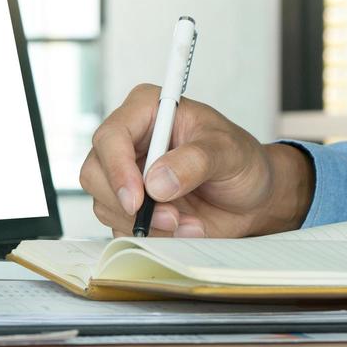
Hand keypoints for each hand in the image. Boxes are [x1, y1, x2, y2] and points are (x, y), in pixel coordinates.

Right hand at [79, 84, 313, 236]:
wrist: (252, 197)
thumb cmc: (241, 161)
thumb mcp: (228, 152)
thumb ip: (195, 161)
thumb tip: (156, 182)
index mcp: (146, 111)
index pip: (111, 136)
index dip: (117, 169)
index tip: (139, 199)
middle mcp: (129, 142)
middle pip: (94, 173)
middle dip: (129, 204)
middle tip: (171, 217)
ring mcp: (126, 177)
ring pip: (105, 205)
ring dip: (147, 224)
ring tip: (187, 221)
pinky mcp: (130, 207)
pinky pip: (120, 228)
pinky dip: (153, 236)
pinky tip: (184, 227)